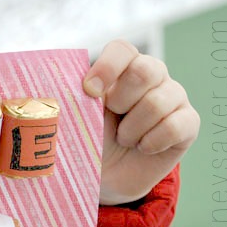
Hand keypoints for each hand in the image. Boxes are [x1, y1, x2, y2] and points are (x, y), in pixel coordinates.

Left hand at [84, 40, 199, 205]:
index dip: (108, 67)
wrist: (106, 177)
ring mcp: (174, 97)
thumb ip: (69, 97)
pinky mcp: (188, 123)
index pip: (122, 49)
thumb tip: (38, 92)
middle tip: (112, 117)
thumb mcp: (75, 118)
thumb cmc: (88, 141)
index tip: (89, 91)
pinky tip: (142, 147)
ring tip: (125, 138)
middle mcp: (152, 76)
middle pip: (146, 70)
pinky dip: (152, 141)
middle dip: (122, 100)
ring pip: (159, 101)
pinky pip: (176, 126)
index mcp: (121, 68)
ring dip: (133, 129)